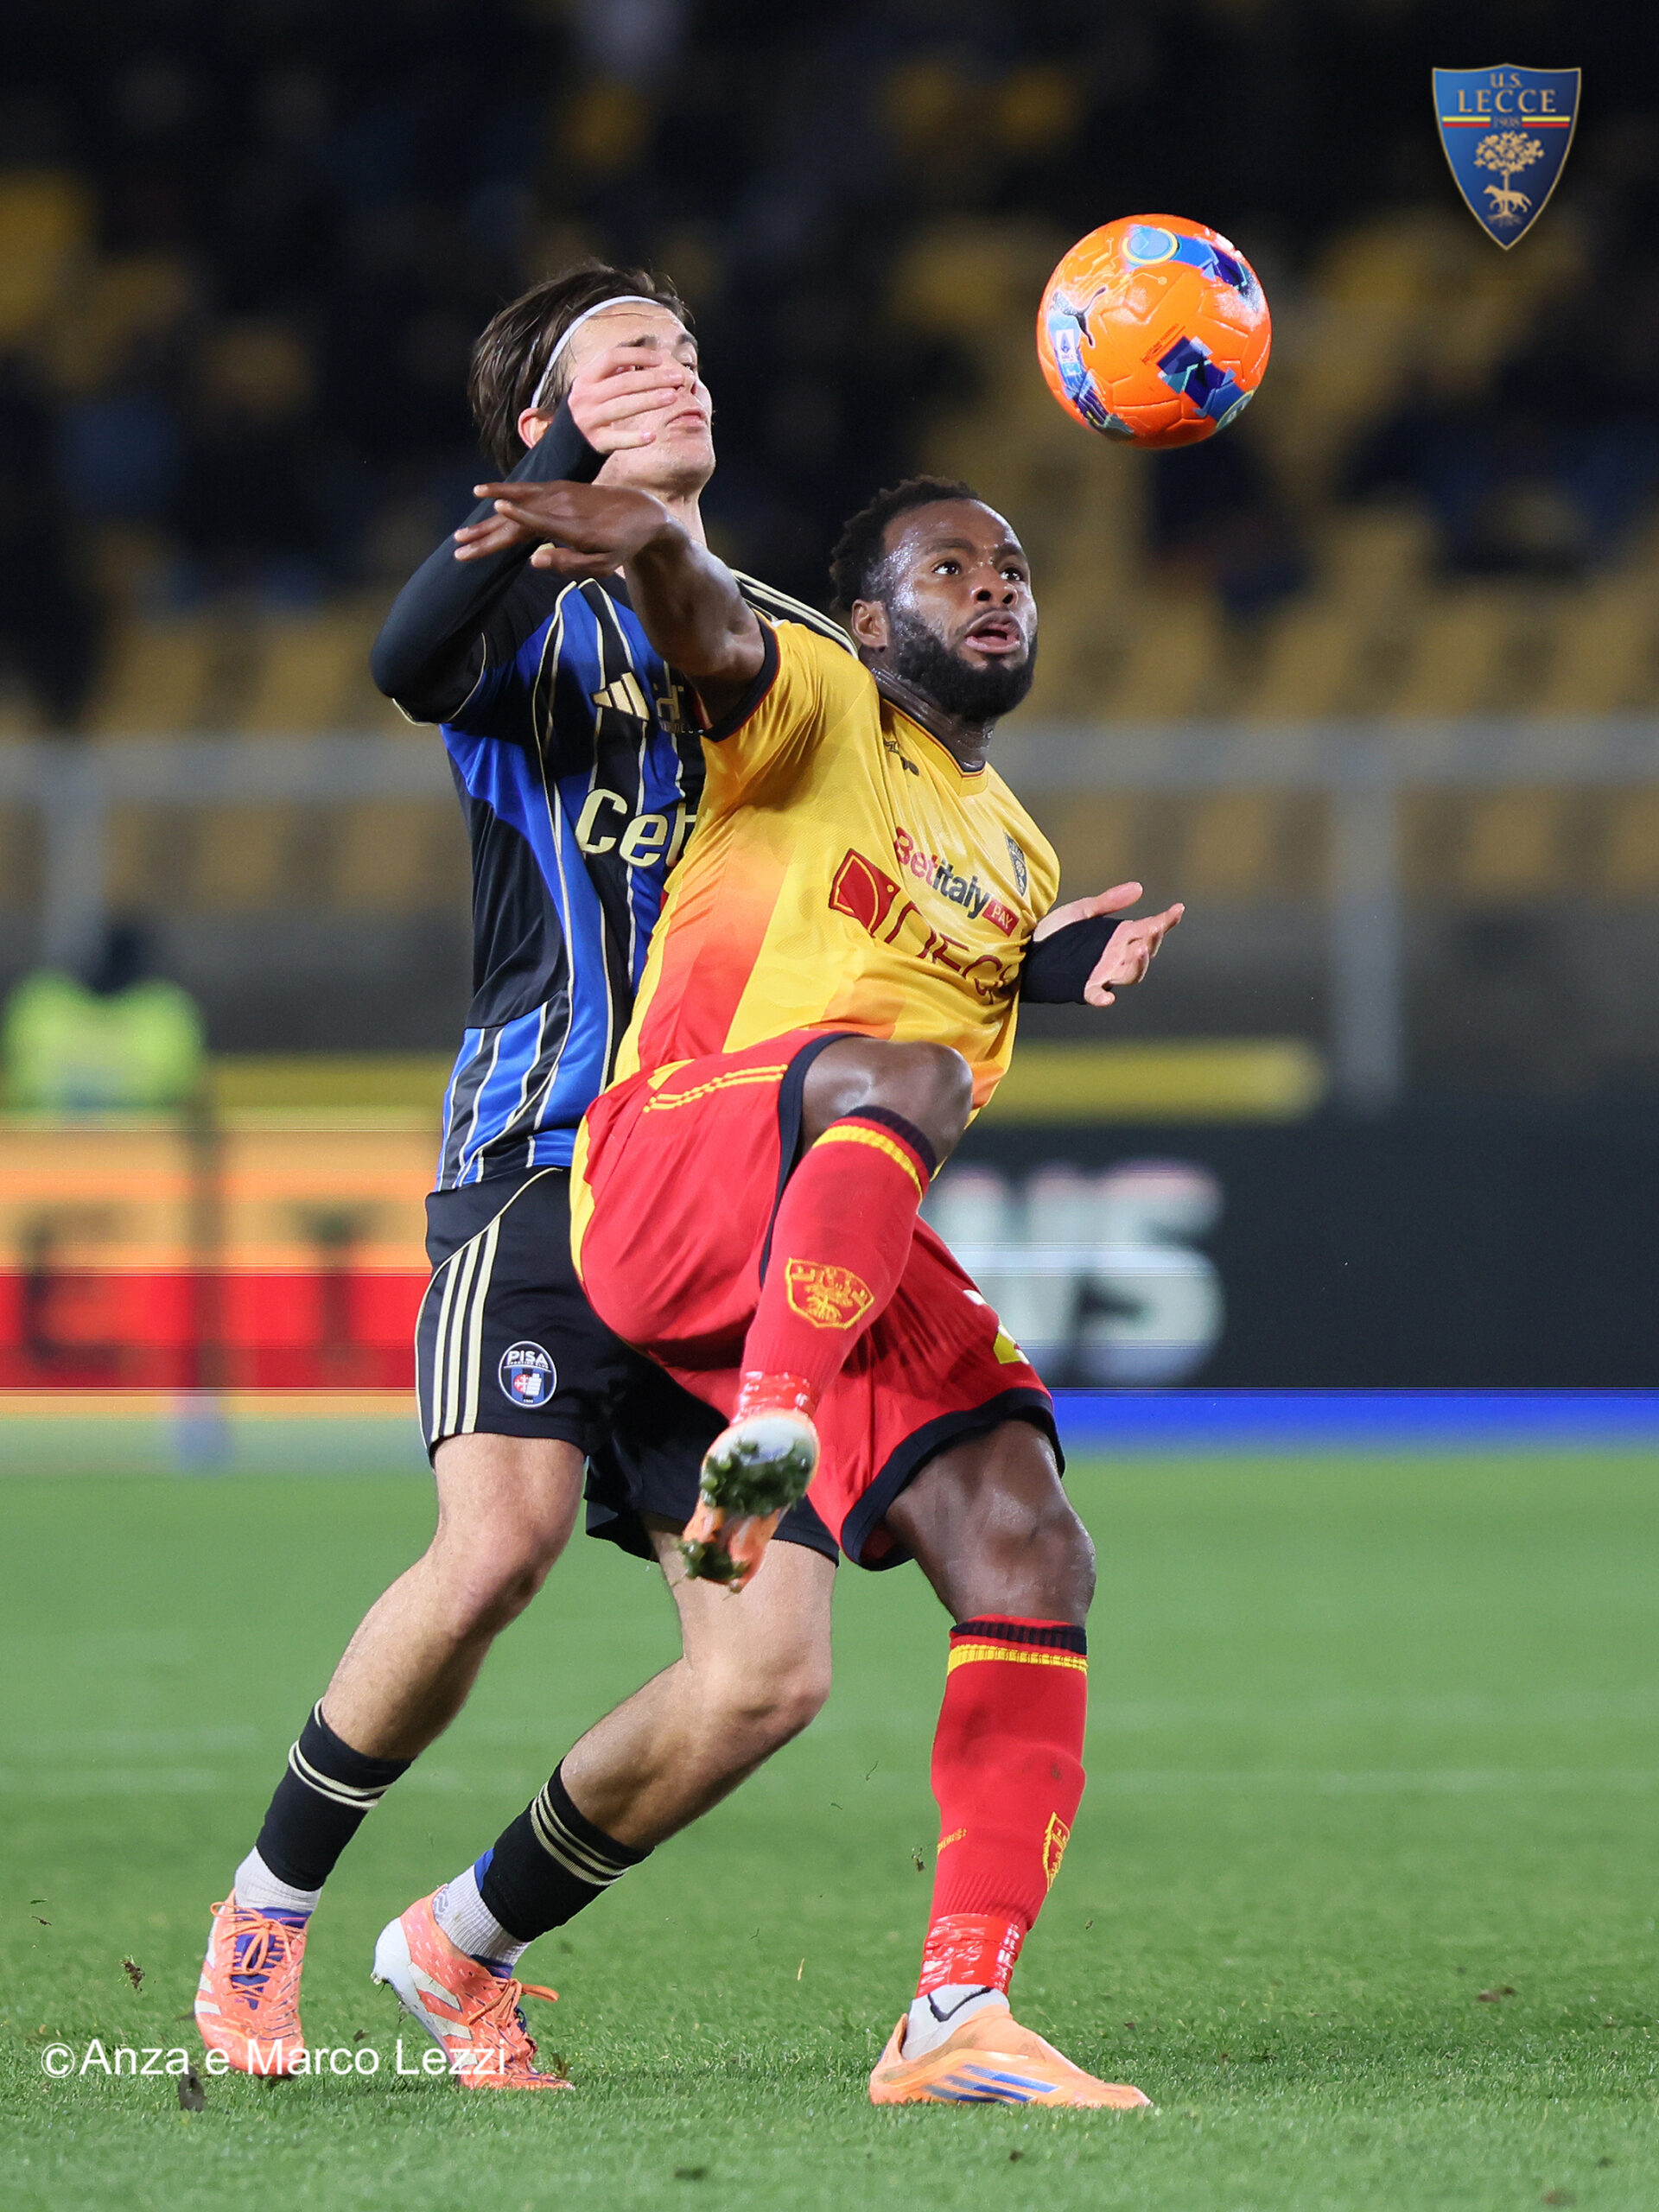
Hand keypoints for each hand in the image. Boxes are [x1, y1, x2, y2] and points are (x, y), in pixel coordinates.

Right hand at [452, 481, 675, 576]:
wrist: (640, 512)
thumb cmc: (621, 545)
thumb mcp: (603, 565)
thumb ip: (569, 564)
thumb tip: (532, 561)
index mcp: (575, 529)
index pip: (542, 522)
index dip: (521, 516)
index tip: (498, 511)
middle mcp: (564, 507)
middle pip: (521, 515)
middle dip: (488, 530)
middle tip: (460, 543)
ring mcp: (560, 494)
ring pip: (519, 499)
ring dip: (494, 504)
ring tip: (467, 514)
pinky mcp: (559, 487)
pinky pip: (528, 488)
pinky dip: (507, 490)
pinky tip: (487, 494)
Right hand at [564, 341, 693, 453]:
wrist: (566, 443)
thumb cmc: (590, 409)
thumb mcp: (594, 386)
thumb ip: (613, 372)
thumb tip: (639, 358)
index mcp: (586, 378)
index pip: (612, 357)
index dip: (637, 355)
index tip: (660, 359)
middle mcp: (585, 397)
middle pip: (623, 382)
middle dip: (653, 379)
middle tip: (678, 378)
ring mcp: (589, 419)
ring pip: (622, 407)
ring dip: (649, 401)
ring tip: (672, 396)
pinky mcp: (595, 441)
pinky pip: (618, 439)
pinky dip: (634, 438)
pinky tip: (652, 436)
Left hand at [1033, 881, 1184, 1006]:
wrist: (1024, 948)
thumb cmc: (1053, 931)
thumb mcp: (1081, 911)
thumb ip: (1108, 901)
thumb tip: (1139, 888)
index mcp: (1119, 937)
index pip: (1149, 930)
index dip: (1166, 921)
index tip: (1178, 908)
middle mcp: (1115, 957)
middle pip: (1144, 954)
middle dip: (1152, 941)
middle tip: (1154, 928)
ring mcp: (1101, 973)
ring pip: (1129, 974)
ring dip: (1138, 965)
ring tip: (1139, 949)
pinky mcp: (1082, 987)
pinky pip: (1097, 994)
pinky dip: (1103, 997)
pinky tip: (1109, 998)